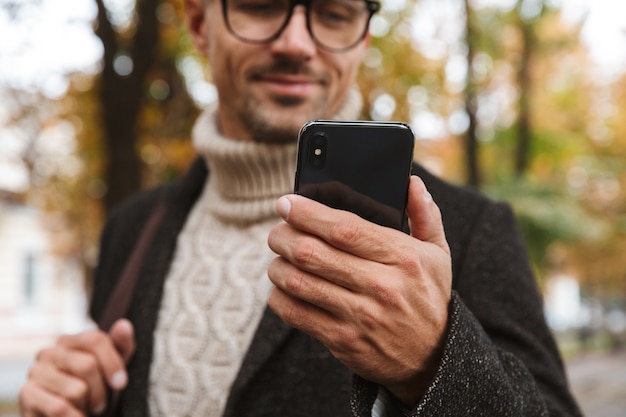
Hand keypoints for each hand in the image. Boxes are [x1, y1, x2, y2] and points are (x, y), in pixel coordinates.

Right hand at [19, 318, 134, 416]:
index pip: (96, 339)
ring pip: (76, 389)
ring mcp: (35, 373)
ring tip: (83, 408)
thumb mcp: (110, 369)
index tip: (121, 383)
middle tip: (99, 403)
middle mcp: (48, 353)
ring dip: (86, 405)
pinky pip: (60, 408)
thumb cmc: (90, 393)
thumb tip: (124, 324)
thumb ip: (120, 346)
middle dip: (100, 390)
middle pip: (87, 365)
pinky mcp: (26, 395)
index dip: (113, 363)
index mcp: (68, 341)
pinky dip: (74, 416)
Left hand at [267, 176, 451, 405]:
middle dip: (283, 236)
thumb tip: (411, 183)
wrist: (432, 357)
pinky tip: (282, 287)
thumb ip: (425, 215)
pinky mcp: (343, 340)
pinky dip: (279, 296)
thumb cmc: (428, 297)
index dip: (308, 213)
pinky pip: (296, 314)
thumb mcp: (437, 254)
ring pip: (299, 282)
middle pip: (313, 253)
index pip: (345, 228)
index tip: (286, 203)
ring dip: (278, 265)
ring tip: (278, 256)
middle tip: (277, 230)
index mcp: (403, 257)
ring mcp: (360, 316)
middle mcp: (381, 286)